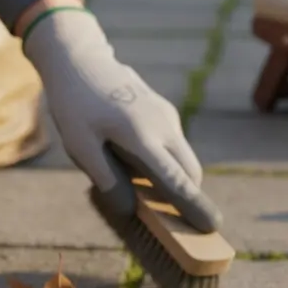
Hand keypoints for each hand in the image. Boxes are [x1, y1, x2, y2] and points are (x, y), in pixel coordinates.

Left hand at [21, 7, 221, 231]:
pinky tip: (129, 155)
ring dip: (171, 178)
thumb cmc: (75, 105)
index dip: (193, 206)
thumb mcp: (81, 147)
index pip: (176, 180)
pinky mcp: (164, 111)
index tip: (212, 227)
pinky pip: (171, 145)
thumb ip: (108, 180)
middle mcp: (163, 126)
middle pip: (190, 173)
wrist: (80, 60)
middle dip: (187, 197)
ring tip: (129, 175)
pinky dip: (163, 161)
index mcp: (143, 137)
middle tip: (169, 218)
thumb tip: (131, 210)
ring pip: (181, 159)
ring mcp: (167, 117)